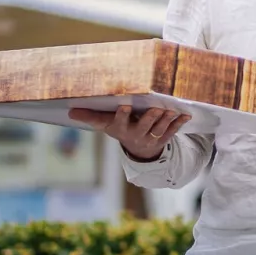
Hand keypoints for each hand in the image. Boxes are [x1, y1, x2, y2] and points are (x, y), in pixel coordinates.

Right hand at [68, 105, 190, 160]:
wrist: (138, 149)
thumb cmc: (120, 129)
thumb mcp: (104, 124)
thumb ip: (90, 117)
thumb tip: (70, 111)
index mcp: (121, 129)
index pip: (120, 123)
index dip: (122, 116)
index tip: (124, 106)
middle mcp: (136, 134)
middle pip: (143, 126)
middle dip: (150, 118)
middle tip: (156, 108)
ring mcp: (151, 137)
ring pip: (159, 129)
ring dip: (166, 120)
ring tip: (171, 110)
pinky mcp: (163, 138)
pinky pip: (172, 131)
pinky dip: (179, 124)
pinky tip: (186, 115)